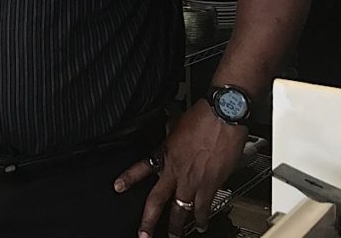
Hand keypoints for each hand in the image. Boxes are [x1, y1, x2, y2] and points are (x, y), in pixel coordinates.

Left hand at [114, 101, 247, 235]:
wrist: (222, 116)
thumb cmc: (203, 115)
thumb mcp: (178, 123)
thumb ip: (173, 133)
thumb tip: (173, 130)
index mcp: (165, 152)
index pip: (141, 167)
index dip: (129, 178)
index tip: (118, 187)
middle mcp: (175, 170)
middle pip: (157, 200)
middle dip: (149, 220)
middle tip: (143, 234)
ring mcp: (192, 180)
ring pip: (180, 210)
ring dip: (177, 226)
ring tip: (174, 236)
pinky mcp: (210, 185)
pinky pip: (203, 207)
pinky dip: (202, 218)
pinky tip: (201, 225)